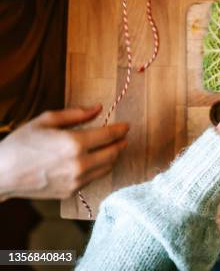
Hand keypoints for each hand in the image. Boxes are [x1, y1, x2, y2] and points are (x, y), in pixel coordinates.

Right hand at [0, 105, 128, 200]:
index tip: (126, 126)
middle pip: (113, 153)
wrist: (2, 174)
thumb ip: (75, 114)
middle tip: (123, 137)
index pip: (108, 135)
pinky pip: (94, 178)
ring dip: (113, 157)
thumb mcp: (46, 121)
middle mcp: (79, 164)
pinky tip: (96, 161)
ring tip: (113, 148)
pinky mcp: (71, 192)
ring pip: (107, 168)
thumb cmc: (21, 144)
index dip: (120, 129)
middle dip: (121, 143)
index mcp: (74, 144)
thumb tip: (98, 108)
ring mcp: (76, 181)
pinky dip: (100, 168)